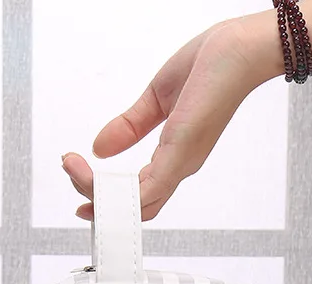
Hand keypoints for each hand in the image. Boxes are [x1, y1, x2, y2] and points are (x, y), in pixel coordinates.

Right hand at [62, 14, 280, 220]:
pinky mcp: (179, 156)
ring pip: (135, 205)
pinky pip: (146, 194)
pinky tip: (94, 181)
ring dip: (96, 194)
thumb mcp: (156, 99)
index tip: (78, 178)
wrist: (241, 48)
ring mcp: (180, 164)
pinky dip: (116, 197)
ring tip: (72, 167)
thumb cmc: (213, 67)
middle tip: (69, 169)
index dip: (106, 196)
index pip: (137, 193)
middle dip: (93, 196)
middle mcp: (178, 167)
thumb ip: (128, 127)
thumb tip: (99, 147)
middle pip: (132, 207)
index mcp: (174, 156)